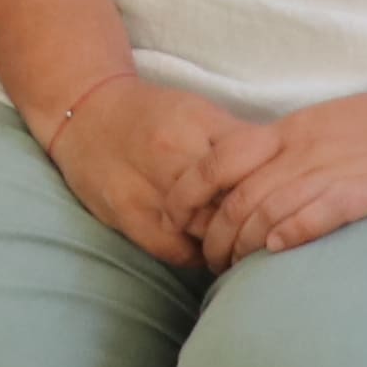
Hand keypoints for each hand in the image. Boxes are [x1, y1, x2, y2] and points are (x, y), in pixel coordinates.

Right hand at [40, 73, 271, 271]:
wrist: (83, 113)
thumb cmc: (150, 113)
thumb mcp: (196, 111)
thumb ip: (234, 140)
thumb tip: (279, 173)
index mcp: (197, 122)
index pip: (252, 162)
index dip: (273, 186)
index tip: (283, 200)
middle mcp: (175, 153)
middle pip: (233, 200)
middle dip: (253, 219)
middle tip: (268, 231)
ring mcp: (150, 187)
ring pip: (208, 229)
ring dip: (229, 242)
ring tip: (242, 246)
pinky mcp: (128, 214)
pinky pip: (176, 250)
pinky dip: (197, 256)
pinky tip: (206, 252)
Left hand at [193, 84, 366, 266]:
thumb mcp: (332, 127)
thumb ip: (295, 152)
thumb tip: (258, 185)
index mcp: (295, 129)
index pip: (220, 155)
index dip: (189, 189)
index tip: (178, 218)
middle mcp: (307, 148)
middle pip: (237, 192)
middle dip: (212, 232)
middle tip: (207, 261)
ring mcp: (337, 168)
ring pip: (268, 207)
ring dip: (243, 244)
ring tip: (231, 270)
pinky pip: (319, 212)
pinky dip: (292, 232)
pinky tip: (277, 252)